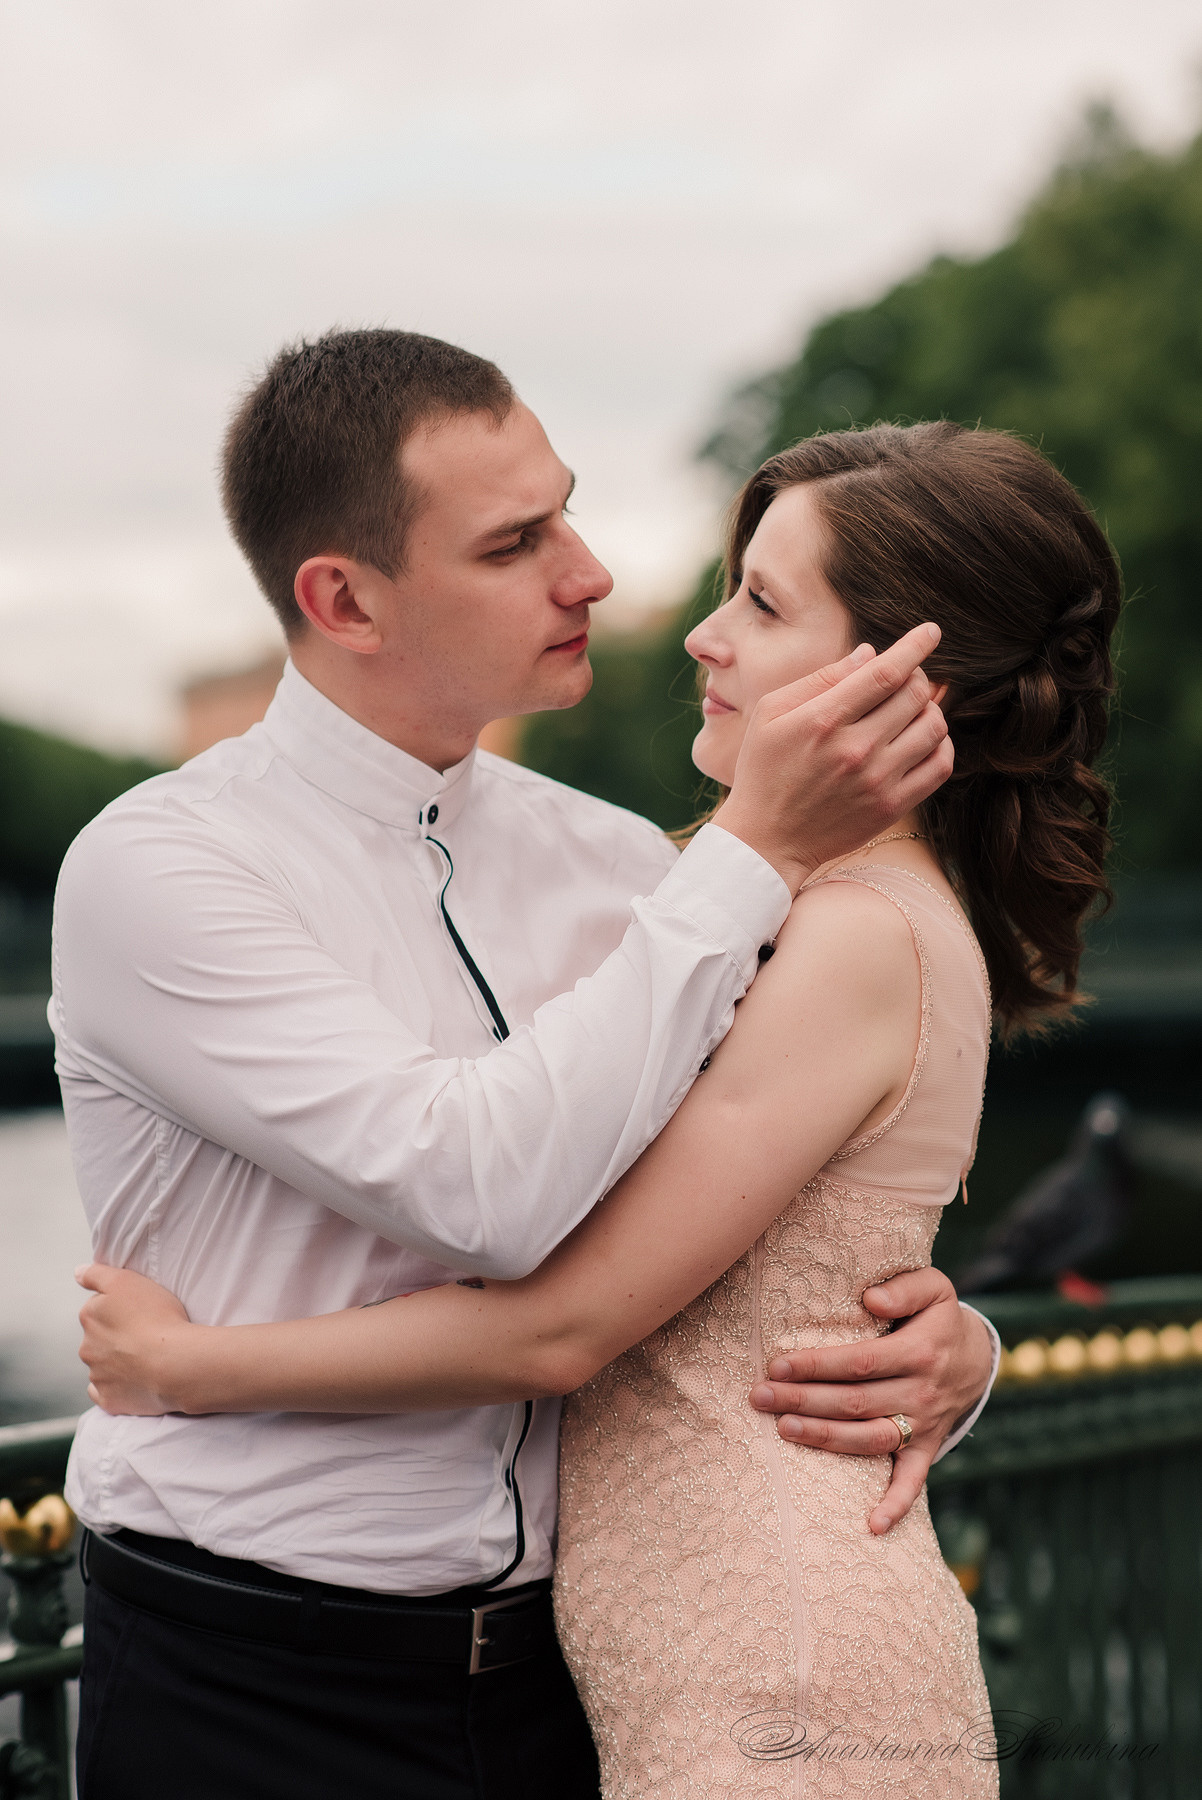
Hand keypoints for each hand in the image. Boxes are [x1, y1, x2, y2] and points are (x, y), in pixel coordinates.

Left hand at [76, 1263, 192, 1414]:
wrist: (174, 1364)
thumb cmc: (156, 1317)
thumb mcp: (126, 1281)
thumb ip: (97, 1274)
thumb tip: (78, 1273)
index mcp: (90, 1317)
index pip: (99, 1307)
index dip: (121, 1307)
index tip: (141, 1311)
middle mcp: (87, 1347)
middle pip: (99, 1338)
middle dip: (116, 1336)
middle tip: (147, 1334)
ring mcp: (98, 1376)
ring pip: (103, 1366)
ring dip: (118, 1362)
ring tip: (148, 1358)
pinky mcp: (110, 1400)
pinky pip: (106, 1393)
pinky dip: (117, 1387)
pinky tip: (134, 1381)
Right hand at [714, 624, 952, 891]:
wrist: (766, 841)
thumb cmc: (764, 770)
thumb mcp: (771, 714)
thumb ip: (820, 679)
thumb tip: (869, 654)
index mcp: (823, 720)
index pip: (885, 672)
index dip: (915, 646)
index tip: (931, 631)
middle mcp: (855, 749)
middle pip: (915, 694)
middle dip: (916, 676)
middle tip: (904, 679)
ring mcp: (878, 781)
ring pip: (933, 726)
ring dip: (929, 709)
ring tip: (909, 711)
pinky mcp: (892, 807)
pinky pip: (939, 766)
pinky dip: (941, 745)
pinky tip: (922, 740)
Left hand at [747, 1267, 993, 1533]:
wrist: (977, 1355)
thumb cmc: (937, 1316)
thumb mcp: (933, 1286)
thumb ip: (904, 1288)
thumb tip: (871, 1300)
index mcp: (919, 1352)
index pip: (860, 1363)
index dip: (818, 1366)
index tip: (777, 1364)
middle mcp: (920, 1392)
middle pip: (855, 1402)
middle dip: (803, 1400)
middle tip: (759, 1397)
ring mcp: (924, 1424)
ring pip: (870, 1439)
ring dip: (825, 1439)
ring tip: (782, 1429)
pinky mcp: (928, 1447)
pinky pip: (913, 1480)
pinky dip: (896, 1505)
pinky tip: (871, 1526)